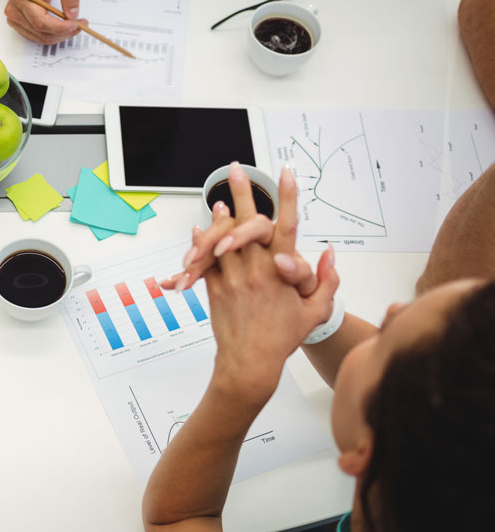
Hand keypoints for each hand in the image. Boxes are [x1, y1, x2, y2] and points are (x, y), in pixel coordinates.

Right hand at [5, 0, 85, 44]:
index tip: (75, 24)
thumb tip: (72, 14)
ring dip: (60, 35)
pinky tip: (62, 28)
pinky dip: (53, 35)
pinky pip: (38, 37)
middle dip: (64, 32)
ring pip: (41, 38)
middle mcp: (14, 10)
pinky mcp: (19, 26)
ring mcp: (15, 20)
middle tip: (80, 25)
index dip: (60, 27)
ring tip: (73, 25)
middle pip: (41, 32)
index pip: (40, 21)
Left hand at [195, 166, 337, 403]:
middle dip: (243, 191)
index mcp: (282, 272)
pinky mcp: (214, 287)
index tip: (285, 172)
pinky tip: (200, 230)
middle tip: (237, 169)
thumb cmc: (283, 338)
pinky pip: (205, 258)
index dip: (287, 196)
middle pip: (247, 221)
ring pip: (221, 236)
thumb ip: (327, 280)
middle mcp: (256, 269)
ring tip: (219, 199)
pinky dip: (202, 242)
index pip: (287, 225)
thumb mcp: (316, 311)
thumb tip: (331, 252)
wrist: (249, 363)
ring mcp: (232, 277)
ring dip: (220, 216)